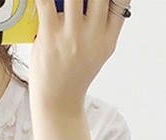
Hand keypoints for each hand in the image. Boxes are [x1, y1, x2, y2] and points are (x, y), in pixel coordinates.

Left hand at [29, 0, 127, 115]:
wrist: (58, 103)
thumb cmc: (74, 76)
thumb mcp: (98, 53)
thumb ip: (101, 26)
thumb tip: (93, 3)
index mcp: (108, 38)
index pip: (122, 1)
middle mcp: (93, 35)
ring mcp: (72, 36)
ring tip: (64, 1)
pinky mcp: (49, 38)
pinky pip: (45, 4)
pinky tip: (44, 0)